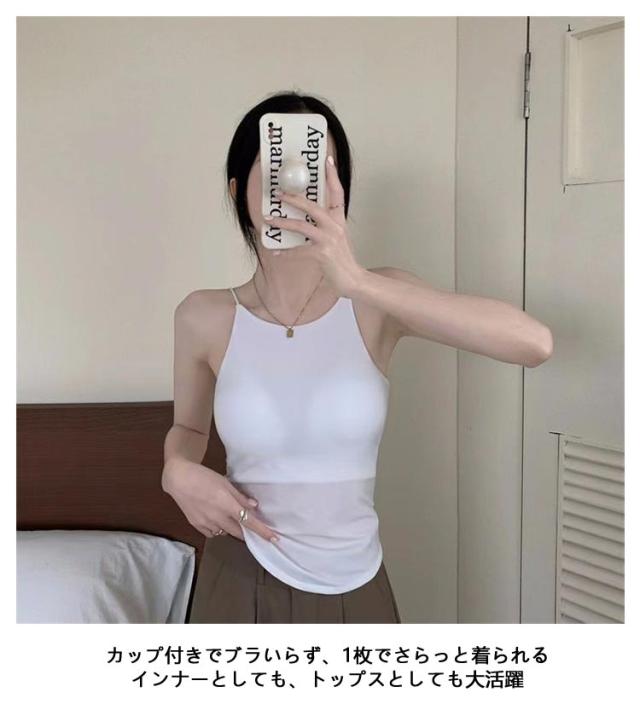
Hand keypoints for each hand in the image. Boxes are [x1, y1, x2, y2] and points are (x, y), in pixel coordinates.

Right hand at [162, 458, 278, 541]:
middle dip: (248, 533)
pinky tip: (217, 519)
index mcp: (226, 504)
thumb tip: (254, 507)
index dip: (262, 531)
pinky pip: (213, 533)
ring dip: (232, 529)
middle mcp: (217, 517)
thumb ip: (239, 497)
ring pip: (225, 533)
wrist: (178, 479)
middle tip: (254, 530)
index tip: (274, 539)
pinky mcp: (196, 526)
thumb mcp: (225, 483)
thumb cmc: (203, 476)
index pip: (248, 521)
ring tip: (230, 518)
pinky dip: (219, 529)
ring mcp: (206, 523)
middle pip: (238, 532)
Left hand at [263, 155, 365, 297]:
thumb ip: (325, 226)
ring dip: (283, 223)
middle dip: (293, 198)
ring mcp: (329, 240)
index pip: (338, 193)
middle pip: (313, 206)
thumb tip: (304, 219)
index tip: (327, 160)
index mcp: (339, 220)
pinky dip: (286, 252)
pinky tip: (276, 252)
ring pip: (302, 226)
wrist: (353, 280)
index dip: (332, 176)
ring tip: (269, 220)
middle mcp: (335, 226)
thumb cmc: (342, 259)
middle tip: (278, 193)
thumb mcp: (337, 238)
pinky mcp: (323, 254)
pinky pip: (299, 251)